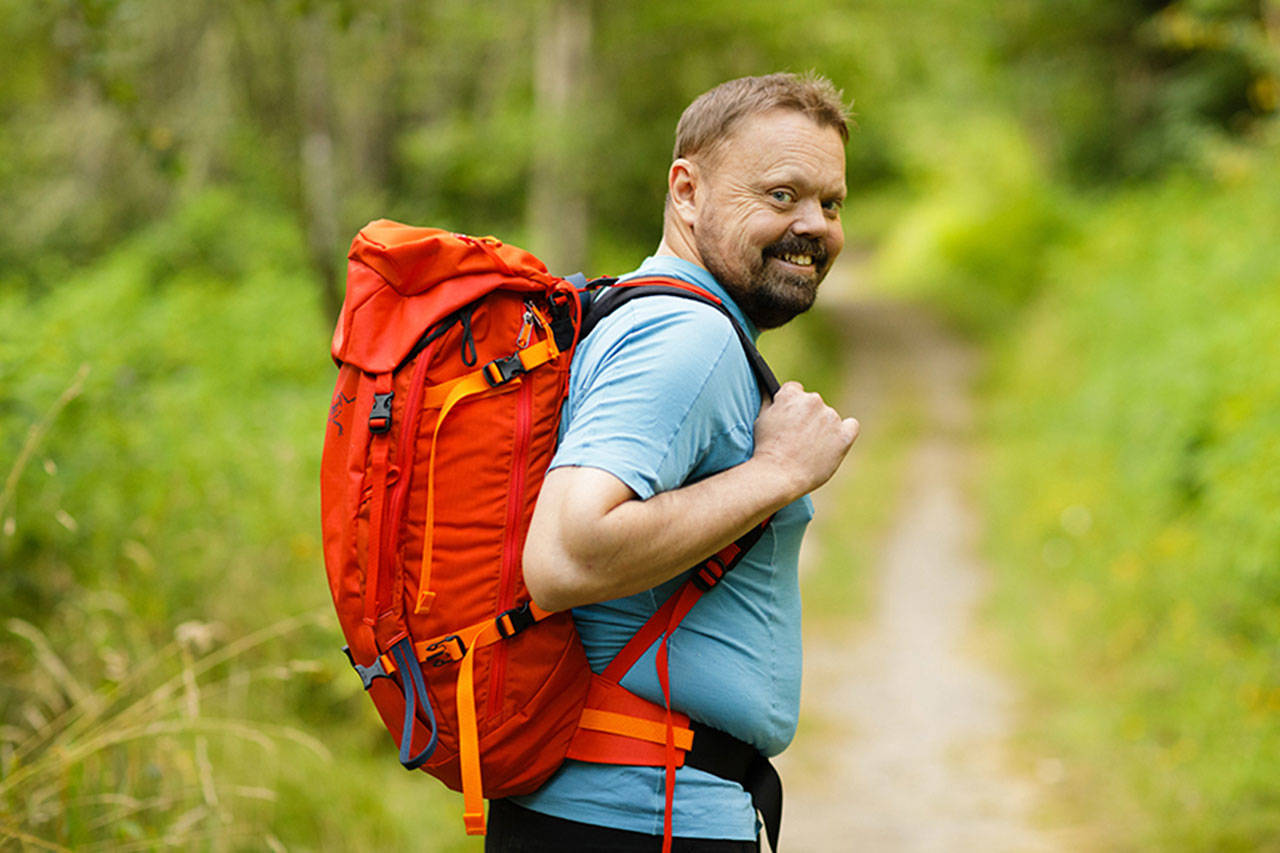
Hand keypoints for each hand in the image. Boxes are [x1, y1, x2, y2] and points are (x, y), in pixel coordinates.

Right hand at [751, 381, 858, 499]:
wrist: (778, 475)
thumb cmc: (766, 449)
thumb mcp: (761, 419)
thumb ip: (768, 400)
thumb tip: (766, 387)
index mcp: (792, 394)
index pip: (795, 390)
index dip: (791, 406)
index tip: (788, 420)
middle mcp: (813, 400)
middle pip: (813, 404)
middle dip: (806, 417)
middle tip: (796, 438)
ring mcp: (830, 417)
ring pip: (829, 417)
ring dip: (821, 428)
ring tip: (808, 449)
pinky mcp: (843, 436)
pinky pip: (851, 426)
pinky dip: (844, 432)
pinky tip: (834, 442)